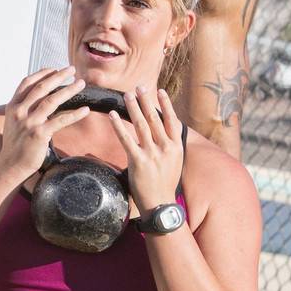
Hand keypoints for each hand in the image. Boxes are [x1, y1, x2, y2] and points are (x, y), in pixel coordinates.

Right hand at [0, 67, 86, 182]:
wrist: (11, 166)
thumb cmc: (15, 145)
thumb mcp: (13, 122)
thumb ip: (23, 108)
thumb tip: (37, 98)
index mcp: (13, 106)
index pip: (27, 83)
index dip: (42, 74)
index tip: (54, 69)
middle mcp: (20, 112)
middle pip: (42, 88)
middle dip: (59, 76)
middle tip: (72, 69)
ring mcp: (30, 123)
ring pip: (52, 100)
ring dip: (69, 90)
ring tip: (81, 83)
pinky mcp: (40, 134)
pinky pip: (61, 120)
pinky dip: (75, 114)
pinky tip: (85, 110)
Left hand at [108, 86, 184, 217]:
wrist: (160, 204)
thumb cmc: (165, 184)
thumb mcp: (174, 163)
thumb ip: (169, 147)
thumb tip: (162, 133)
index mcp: (176, 147)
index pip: (171, 120)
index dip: (165, 104)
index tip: (159, 90)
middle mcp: (166, 148)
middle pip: (154, 118)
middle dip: (146, 100)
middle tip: (139, 86)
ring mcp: (152, 154)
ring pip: (141, 124)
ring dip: (133, 107)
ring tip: (127, 95)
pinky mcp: (138, 161)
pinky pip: (126, 139)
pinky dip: (119, 126)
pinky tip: (113, 115)